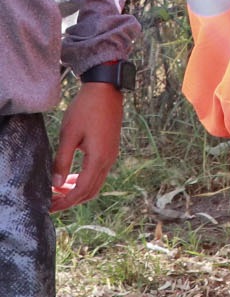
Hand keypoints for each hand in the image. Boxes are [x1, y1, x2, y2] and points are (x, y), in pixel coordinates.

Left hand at [51, 83, 123, 211]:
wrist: (106, 90)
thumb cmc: (86, 109)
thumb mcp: (69, 134)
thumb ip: (62, 161)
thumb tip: (57, 184)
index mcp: (99, 158)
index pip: (82, 189)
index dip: (66, 201)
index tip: (51, 207)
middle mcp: (108, 159)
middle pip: (91, 191)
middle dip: (71, 200)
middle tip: (53, 203)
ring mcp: (111, 154)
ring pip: (96, 183)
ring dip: (78, 190)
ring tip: (59, 190)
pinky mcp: (110, 149)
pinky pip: (99, 173)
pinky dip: (85, 180)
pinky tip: (71, 176)